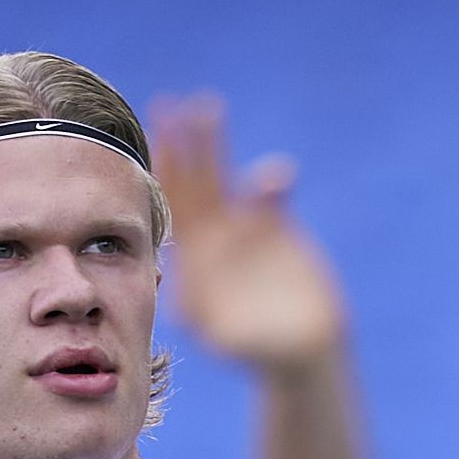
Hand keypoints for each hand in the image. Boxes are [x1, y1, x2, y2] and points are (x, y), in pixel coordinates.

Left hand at [151, 93, 349, 374]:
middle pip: (193, 184)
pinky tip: (278, 174)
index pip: (174, 208)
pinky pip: (268, 194)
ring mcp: (244, 233)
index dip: (164, 173)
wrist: (305, 354)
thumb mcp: (236, 345)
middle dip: (181, 145)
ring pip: (225, 181)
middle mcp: (213, 241)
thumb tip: (185, 301)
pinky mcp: (276, 231)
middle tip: (169, 103)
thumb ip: (213, 324)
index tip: (154, 142)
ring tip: (208, 106)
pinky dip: (271, 180)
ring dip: (215, 145)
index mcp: (196, 260)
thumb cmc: (265, 355)